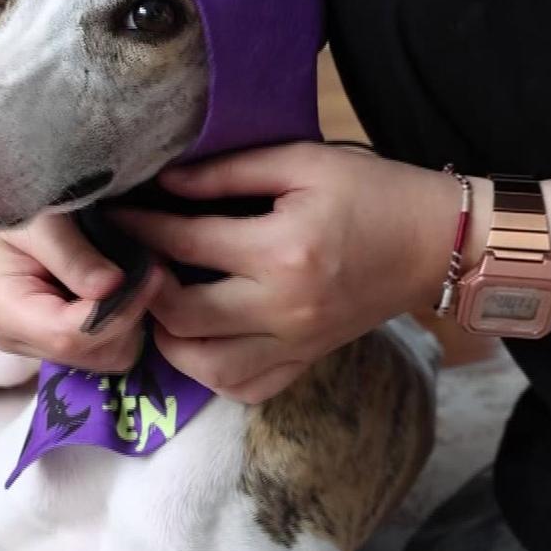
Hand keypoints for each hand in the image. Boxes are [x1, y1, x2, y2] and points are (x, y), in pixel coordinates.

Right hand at [0, 214, 163, 371]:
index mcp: (1, 309)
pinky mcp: (48, 336)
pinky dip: (119, 322)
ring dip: (127, 320)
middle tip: (149, 270)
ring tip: (134, 275)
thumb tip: (114, 287)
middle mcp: (13, 337)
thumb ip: (72, 254)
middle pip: (91, 355)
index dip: (119, 312)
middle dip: (127, 317)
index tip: (154, 274)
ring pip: (102, 357)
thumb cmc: (5, 201)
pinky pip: (98, 346)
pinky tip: (119, 285)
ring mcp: (30, 341)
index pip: (70, 337)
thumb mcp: (37, 218)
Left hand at [112, 144, 489, 403]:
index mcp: (281, 250)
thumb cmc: (371, 192)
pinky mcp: (306, 362)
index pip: (185, 243)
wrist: (436, 244)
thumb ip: (230, 173)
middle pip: (183, 315)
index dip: (141, 226)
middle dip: (145, 287)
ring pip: (207, 367)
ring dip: (170, 339)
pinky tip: (200, 340)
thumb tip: (167, 182)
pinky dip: (210, 371)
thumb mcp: (303, 162)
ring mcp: (295, 344)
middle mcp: (283, 308)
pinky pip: (245, 388)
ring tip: (160, 304)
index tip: (115, 214)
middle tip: (134, 261)